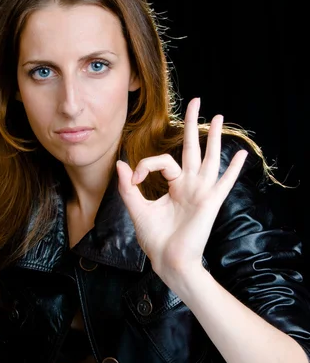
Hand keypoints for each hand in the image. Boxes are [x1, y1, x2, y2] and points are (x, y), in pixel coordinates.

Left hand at [116, 97, 247, 280]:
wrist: (168, 261)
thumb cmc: (155, 239)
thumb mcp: (137, 210)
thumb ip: (128, 187)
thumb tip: (120, 164)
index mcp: (174, 186)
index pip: (162, 162)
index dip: (145, 165)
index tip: (134, 178)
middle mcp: (189, 186)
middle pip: (192, 149)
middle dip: (193, 125)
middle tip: (197, 101)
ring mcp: (201, 192)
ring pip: (209, 158)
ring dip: (214, 138)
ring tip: (217, 117)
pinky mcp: (210, 202)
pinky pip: (224, 183)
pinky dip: (233, 169)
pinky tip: (241, 155)